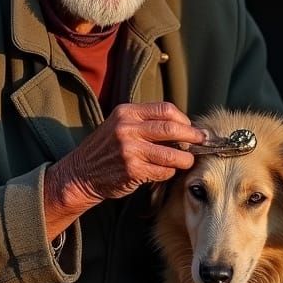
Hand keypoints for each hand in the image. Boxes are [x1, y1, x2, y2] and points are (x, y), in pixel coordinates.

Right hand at [44, 102, 205, 234]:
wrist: (80, 173)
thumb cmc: (106, 150)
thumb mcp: (119, 126)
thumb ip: (145, 122)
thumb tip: (182, 126)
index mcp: (126, 112)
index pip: (165, 109)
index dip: (184, 119)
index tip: (192, 128)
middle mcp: (127, 128)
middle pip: (172, 128)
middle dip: (193, 137)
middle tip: (203, 142)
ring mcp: (129, 149)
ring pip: (172, 153)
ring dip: (185, 159)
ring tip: (188, 162)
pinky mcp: (132, 169)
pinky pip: (163, 171)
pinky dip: (169, 172)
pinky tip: (165, 172)